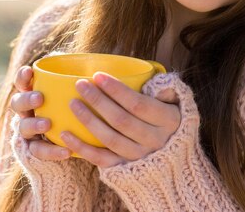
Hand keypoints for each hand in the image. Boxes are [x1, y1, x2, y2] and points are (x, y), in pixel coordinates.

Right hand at [9, 66, 71, 160]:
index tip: (29, 71)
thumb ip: (77, 79)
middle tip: (40, 98)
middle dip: (27, 99)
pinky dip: (51, 152)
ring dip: (34, 124)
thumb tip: (93, 64)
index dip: (22, 76)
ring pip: (23, 127)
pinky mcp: (36, 150)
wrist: (75, 141)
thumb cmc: (76, 107)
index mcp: (33, 93)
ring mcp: (28, 131)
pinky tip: (66, 151)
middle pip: (17, 103)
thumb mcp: (76, 92)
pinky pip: (39, 152)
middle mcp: (27, 111)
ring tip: (48, 124)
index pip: (22, 82)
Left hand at [61, 72, 180, 167]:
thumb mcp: (179, 103)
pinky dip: (81, 148)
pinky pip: (101, 159)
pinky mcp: (125, 168)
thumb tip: (157, 85)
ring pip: (109, 139)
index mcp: (168, 120)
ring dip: (88, 121)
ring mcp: (139, 157)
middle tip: (80, 84)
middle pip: (121, 120)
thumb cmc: (172, 121)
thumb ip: (169, 90)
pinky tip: (65, 134)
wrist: (176, 160)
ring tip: (72, 103)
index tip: (98, 76)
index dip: (116, 90)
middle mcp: (154, 140)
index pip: (138, 104)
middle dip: (98, 101)